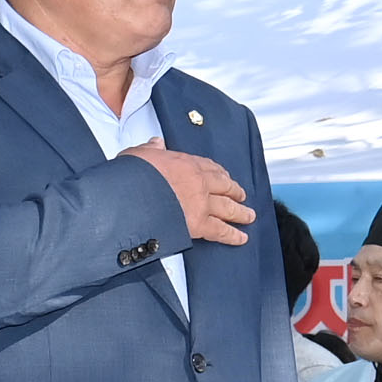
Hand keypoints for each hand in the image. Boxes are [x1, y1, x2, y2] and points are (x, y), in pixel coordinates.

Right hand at [128, 142, 257, 247]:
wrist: (132, 193)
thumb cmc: (134, 174)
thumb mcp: (140, 154)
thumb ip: (152, 150)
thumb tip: (156, 143)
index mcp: (186, 163)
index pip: (208, 167)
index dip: (219, 173)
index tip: (224, 176)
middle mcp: (199, 182)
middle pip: (224, 187)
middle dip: (235, 192)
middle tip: (242, 196)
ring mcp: (201, 203)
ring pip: (228, 208)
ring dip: (241, 213)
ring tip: (249, 216)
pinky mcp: (199, 224)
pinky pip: (221, 230)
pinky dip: (233, 235)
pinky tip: (241, 238)